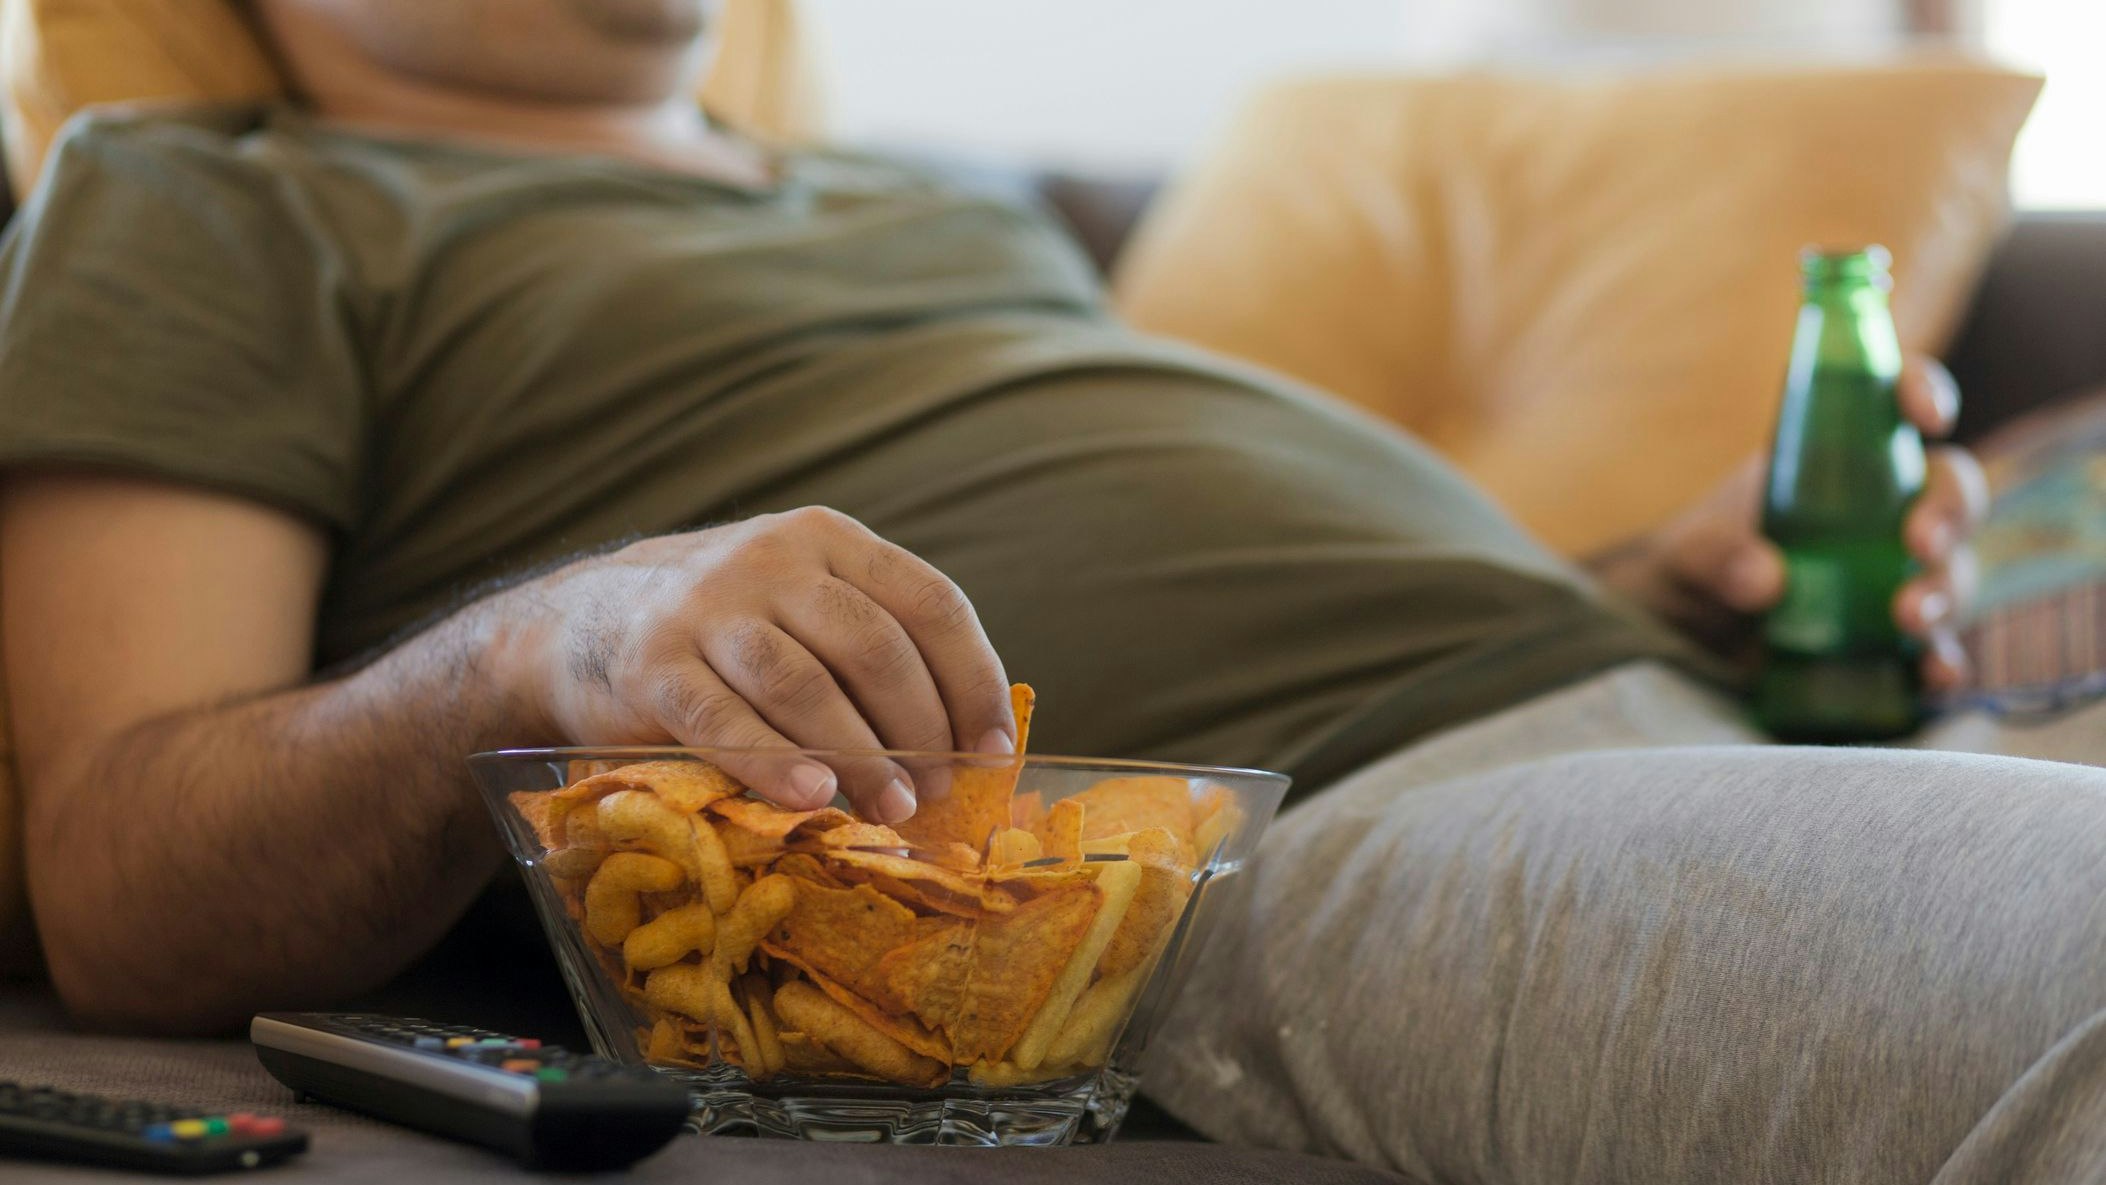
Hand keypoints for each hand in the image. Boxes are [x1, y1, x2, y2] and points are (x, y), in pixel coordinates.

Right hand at [503, 507, 1015, 821]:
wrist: (579, 623)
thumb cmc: (725, 632)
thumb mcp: (800, 605)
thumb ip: (872, 645)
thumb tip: (968, 742)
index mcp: (829, 539)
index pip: (930, 603)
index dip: (973, 680)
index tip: (993, 750)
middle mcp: (773, 559)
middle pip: (875, 646)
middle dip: (920, 730)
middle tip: (936, 796)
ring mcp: (707, 605)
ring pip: (806, 683)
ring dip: (861, 756)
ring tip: (892, 811)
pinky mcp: (652, 662)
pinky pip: (723, 717)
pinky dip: (774, 761)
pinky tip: (811, 797)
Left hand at [1590, 357, 1987, 690]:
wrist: (1682, 636)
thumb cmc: (1694, 564)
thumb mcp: (1687, 551)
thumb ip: (1715, 552)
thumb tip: (1766, 580)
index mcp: (1839, 459)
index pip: (1897, 405)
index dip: (1923, 393)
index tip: (1927, 415)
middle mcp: (1884, 511)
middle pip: (1950, 493)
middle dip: (1948, 512)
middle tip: (1919, 542)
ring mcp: (1897, 577)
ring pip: (1953, 571)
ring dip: (1944, 591)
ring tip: (1907, 617)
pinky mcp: (1894, 642)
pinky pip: (1936, 649)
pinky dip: (1943, 662)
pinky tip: (1936, 675)